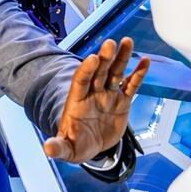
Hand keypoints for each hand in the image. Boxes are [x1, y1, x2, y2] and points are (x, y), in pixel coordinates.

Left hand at [44, 37, 148, 162]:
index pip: (80, 81)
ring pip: (115, 73)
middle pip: (98, 72)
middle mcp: (92, 94)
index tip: (93, 58)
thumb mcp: (66, 149)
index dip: (86, 70)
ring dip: (120, 58)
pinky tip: (144, 61)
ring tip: (127, 41)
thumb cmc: (76, 144)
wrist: (90, 146)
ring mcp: (107, 96)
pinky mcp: (121, 102)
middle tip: (110, 43)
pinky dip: (137, 74)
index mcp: (76, 101)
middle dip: (104, 58)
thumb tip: (48, 150)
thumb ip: (58, 147)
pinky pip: (130, 85)